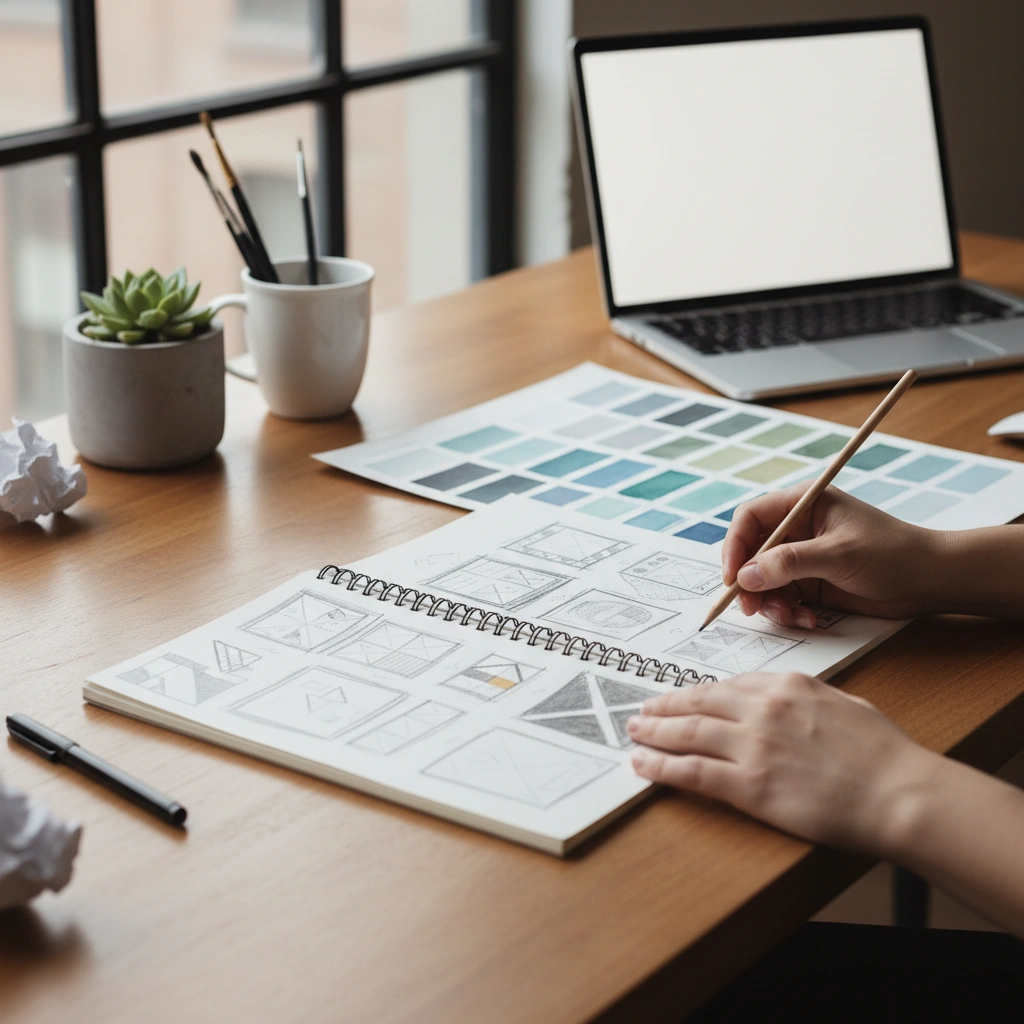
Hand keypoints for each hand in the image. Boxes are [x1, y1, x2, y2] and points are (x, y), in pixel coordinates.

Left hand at [628, 673, 941, 853]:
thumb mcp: (844, 705)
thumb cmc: (885, 755)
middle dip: (666, 707)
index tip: (681, 699)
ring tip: (635, 733)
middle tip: (643, 711)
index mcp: (787, 685)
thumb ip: (807, 700)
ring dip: (655, 733)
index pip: (728, 686)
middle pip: (699, 703)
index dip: (697, 694)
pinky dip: (662, 767)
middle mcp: (763, 708)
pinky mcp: (749, 785)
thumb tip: (787, 703)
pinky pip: (692, 772)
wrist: (901, 793)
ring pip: (688, 733)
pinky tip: (643, 766)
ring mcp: (753, 745)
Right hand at [723, 484, 943, 627]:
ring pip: (763, 580)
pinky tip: (809, 619)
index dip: (735, 546)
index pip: (751, 518)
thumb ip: (791, 563)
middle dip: (749, 582)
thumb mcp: (839, 554)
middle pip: (750, 553)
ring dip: (770, 602)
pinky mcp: (810, 583)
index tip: (732, 578)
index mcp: (802, 504)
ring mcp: (802, 557)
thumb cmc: (892, 553)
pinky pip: (782, 598)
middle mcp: (796, 529)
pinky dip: (788, 612)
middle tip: (751, 608)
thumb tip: (747, 576)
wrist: (930, 581)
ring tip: (791, 616)